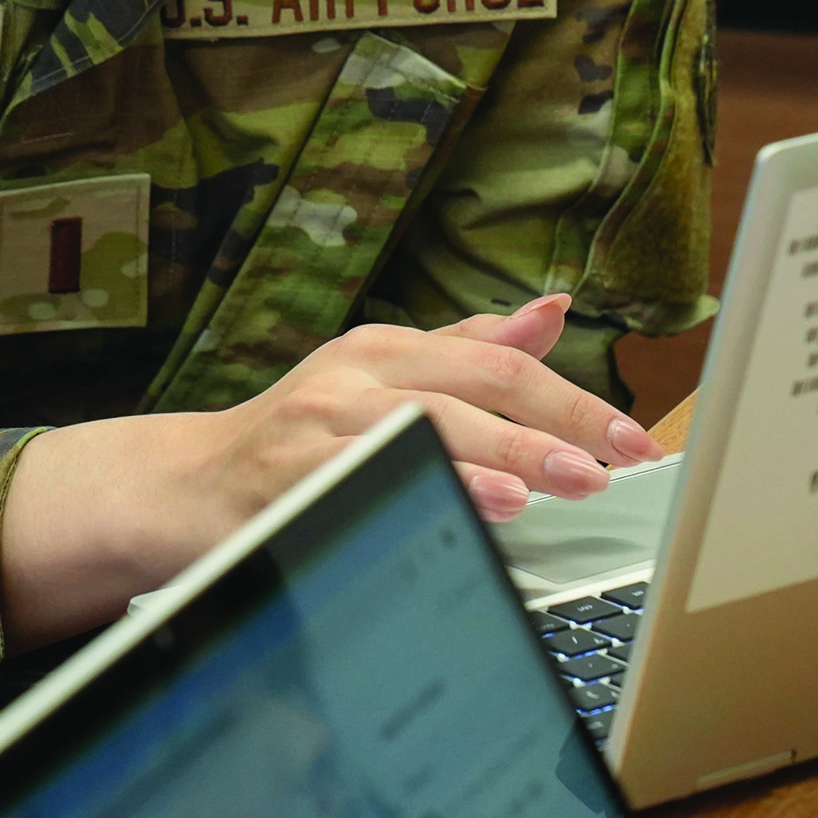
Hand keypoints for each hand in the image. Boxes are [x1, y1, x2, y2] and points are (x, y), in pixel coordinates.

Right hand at [0, 293, 659, 647]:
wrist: (181, 488)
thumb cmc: (299, 439)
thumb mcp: (385, 381)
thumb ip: (469, 352)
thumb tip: (553, 310)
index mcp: (392, 350)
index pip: (503, 364)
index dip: (577, 400)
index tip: (636, 440)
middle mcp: (360, 374)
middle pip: (477, 390)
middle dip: (555, 428)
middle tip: (614, 463)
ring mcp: (321, 424)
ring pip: (425, 429)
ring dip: (498, 457)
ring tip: (554, 482)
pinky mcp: (288, 477)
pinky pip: (366, 481)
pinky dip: (423, 489)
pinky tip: (468, 507)